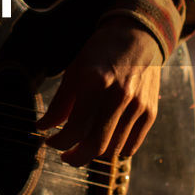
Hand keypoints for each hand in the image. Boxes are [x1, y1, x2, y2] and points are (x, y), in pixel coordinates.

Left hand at [38, 19, 162, 166]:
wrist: (139, 36)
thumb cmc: (102, 52)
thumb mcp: (75, 69)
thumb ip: (60, 102)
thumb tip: (44, 127)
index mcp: (96, 82)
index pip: (75, 128)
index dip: (59, 142)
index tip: (50, 142)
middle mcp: (120, 96)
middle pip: (96, 146)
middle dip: (76, 158)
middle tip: (65, 156)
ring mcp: (138, 106)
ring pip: (113, 150)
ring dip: (94, 155)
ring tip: (82, 147)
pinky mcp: (151, 112)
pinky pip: (131, 146)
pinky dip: (115, 149)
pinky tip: (104, 141)